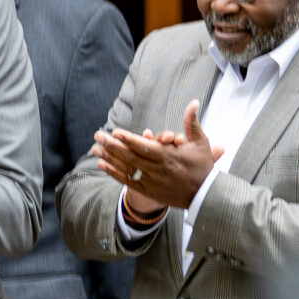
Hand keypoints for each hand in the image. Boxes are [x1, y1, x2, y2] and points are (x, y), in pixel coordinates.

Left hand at [92, 99, 221, 212]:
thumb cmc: (202, 167)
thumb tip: (193, 102)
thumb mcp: (200, 143)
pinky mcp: (149, 191)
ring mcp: (152, 182)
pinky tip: (102, 164)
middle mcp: (158, 169)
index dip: (128, 139)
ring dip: (109, 158)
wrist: (204, 196)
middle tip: (97, 135)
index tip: (115, 132)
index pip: (144, 147)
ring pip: (127, 168)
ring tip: (94, 149)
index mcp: (169, 156)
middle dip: (112, 146)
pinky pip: (128, 181)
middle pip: (131, 156)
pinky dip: (114, 173)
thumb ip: (192, 122)